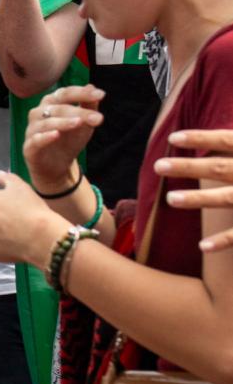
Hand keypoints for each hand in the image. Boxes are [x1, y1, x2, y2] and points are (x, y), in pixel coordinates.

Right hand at [24, 84, 103, 191]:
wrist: (57, 166)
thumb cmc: (68, 141)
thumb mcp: (84, 124)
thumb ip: (88, 107)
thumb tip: (92, 87)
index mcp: (51, 104)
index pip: (65, 94)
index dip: (81, 93)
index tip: (101, 95)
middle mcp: (38, 114)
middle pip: (58, 108)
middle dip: (78, 111)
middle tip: (97, 118)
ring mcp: (32, 130)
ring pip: (47, 122)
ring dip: (63, 122)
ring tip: (79, 123)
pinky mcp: (29, 147)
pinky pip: (36, 140)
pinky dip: (45, 137)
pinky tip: (56, 135)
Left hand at [160, 130, 232, 251]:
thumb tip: (223, 136)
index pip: (228, 141)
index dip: (201, 138)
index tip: (174, 138)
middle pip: (220, 169)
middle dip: (188, 167)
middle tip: (158, 166)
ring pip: (229, 199)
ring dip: (199, 200)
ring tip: (171, 199)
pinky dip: (225, 241)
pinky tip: (203, 247)